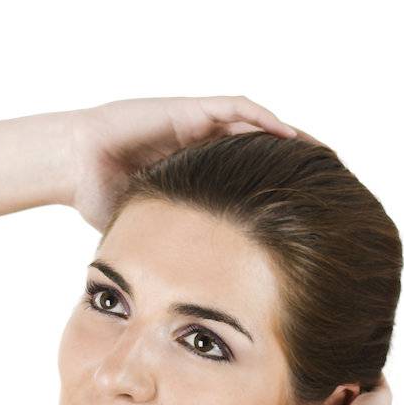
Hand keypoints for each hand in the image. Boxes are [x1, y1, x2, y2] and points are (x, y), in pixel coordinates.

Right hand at [65, 96, 318, 231]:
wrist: (74, 165)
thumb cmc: (101, 198)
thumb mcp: (149, 229)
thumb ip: (171, 250)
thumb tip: (188, 297)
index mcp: (195, 173)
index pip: (247, 177)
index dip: (276, 189)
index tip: (307, 210)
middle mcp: (200, 144)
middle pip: (260, 148)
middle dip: (294, 161)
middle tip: (329, 180)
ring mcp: (195, 123)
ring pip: (253, 125)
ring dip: (288, 137)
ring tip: (320, 153)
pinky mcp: (188, 109)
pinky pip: (233, 106)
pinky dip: (262, 118)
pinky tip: (288, 133)